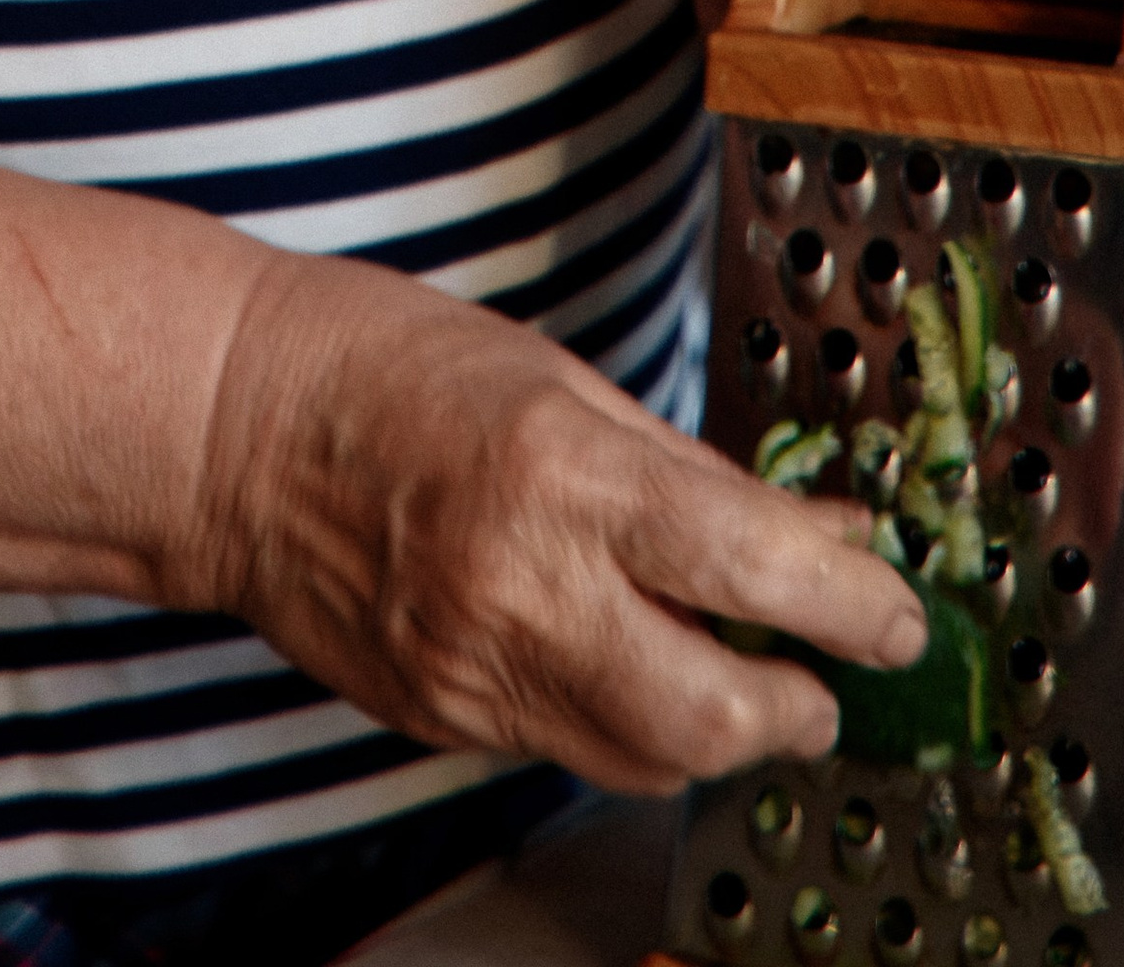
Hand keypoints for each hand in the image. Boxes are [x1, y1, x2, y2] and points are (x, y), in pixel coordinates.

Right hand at [188, 243, 930, 791]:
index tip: (897, 615)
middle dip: (798, 710)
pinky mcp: (440, 717)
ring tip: (734, 672)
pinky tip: (622, 659)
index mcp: (559, 474)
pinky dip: (622, 720)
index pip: (750, 568)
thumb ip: (696, 472)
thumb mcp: (560, 378)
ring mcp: (473, 668)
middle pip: (712, 715)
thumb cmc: (384, 364)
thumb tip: (823, 532)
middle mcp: (520, 586)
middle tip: (824, 676)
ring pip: (648, 759)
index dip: (852, 606)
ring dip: (716, 728)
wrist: (226, 427)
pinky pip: (568, 749)